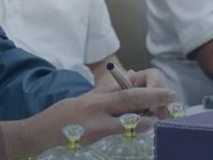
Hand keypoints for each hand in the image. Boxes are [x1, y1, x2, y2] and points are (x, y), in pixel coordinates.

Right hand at [0, 81, 176, 159]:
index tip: (164, 90)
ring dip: (146, 114)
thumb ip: (107, 92)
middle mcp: (97, 105)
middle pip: (128, 97)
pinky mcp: (92, 134)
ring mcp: (95, 121)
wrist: (42, 131)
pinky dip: (132, 128)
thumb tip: (130, 79)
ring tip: (162, 115)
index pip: (125, 88)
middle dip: (152, 97)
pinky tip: (144, 127)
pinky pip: (117, 130)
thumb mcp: (86, 99)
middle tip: (170, 95)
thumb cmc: (65, 115)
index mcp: (97, 96)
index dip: (146, 89)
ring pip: (125, 114)